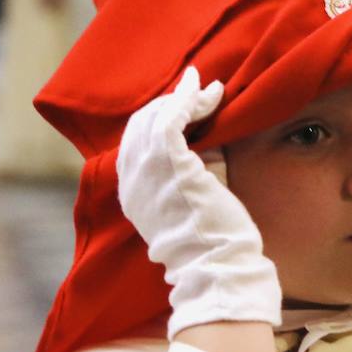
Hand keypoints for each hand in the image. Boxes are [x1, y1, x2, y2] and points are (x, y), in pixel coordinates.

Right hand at [117, 67, 281, 334]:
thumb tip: (206, 133)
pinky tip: (204, 91)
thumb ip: (191, 166)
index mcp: (133, 193)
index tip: (184, 104)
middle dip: (168, 103)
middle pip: (140, 126)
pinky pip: (172, 119)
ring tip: (205, 87)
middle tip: (196, 89)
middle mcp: (132, 181)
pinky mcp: (172, 165)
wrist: (219, 263)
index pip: (136, 143)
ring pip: (155, 118)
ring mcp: (148, 173)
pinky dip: (187, 100)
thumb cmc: (214, 237)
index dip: (158, 119)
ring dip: (182, 98)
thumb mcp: (193, 195)